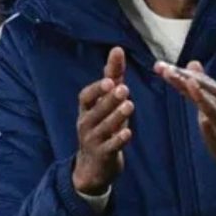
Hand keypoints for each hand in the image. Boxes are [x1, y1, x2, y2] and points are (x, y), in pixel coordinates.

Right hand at [72, 47, 132, 194]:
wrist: (94, 165)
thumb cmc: (102, 126)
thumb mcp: (106, 102)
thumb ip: (112, 77)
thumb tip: (117, 50)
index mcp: (86, 110)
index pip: (85, 97)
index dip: (96, 89)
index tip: (109, 80)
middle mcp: (86, 124)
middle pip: (96, 111)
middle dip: (109, 100)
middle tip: (123, 88)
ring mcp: (93, 141)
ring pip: (104, 128)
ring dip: (116, 116)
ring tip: (129, 106)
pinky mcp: (103, 155)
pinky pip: (110, 147)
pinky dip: (119, 140)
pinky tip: (128, 132)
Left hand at [154, 60, 215, 188]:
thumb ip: (205, 95)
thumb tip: (194, 69)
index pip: (198, 81)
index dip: (179, 73)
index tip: (160, 66)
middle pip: (199, 83)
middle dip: (178, 74)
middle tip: (160, 66)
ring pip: (203, 92)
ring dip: (185, 81)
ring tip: (170, 72)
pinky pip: (211, 107)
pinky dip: (201, 95)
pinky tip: (191, 85)